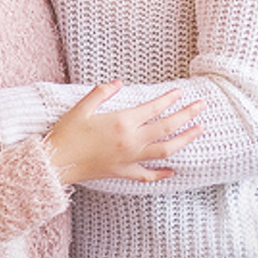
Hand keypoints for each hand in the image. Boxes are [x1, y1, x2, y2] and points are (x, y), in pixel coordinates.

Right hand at [47, 81, 204, 184]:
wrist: (56, 162)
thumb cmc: (66, 134)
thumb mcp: (81, 108)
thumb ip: (101, 93)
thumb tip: (118, 83)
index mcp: (121, 121)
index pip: (153, 108)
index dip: (168, 99)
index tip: (180, 92)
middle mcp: (130, 140)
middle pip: (166, 127)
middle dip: (186, 116)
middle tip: (201, 106)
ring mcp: (129, 158)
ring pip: (165, 149)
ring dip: (184, 140)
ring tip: (198, 131)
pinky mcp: (123, 171)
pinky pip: (147, 174)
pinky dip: (161, 173)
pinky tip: (172, 170)